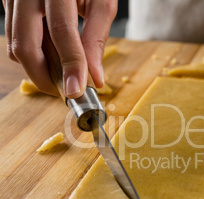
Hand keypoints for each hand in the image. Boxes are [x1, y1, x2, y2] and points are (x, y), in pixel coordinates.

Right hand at [2, 0, 116, 97]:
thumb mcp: (101, 2)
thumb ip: (96, 38)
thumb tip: (95, 77)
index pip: (61, 32)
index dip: (70, 65)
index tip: (77, 91)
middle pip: (25, 45)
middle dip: (44, 77)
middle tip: (65, 91)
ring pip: (15, 45)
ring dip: (39, 69)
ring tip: (62, 76)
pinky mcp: (7, 3)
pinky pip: (14, 37)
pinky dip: (32, 55)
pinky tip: (51, 58)